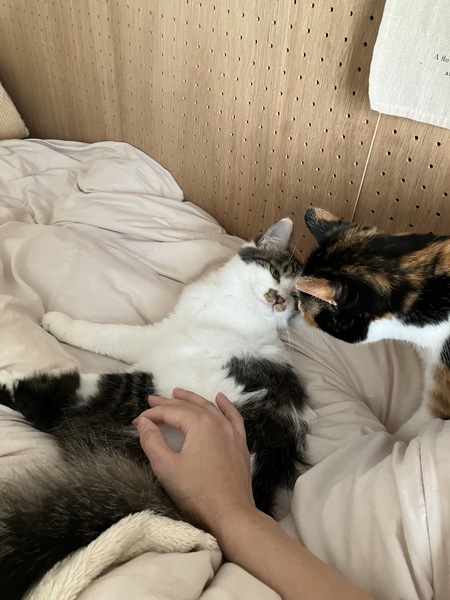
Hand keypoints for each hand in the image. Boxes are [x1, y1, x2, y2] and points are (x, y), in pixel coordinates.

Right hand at [134, 388, 254, 532]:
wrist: (231, 514)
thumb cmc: (196, 492)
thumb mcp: (166, 467)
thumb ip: (152, 441)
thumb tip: (143, 422)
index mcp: (199, 424)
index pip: (171, 412)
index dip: (152, 415)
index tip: (137, 421)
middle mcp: (217, 422)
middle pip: (189, 406)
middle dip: (168, 403)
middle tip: (151, 400)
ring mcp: (231, 432)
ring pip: (210, 408)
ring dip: (192, 399)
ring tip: (177, 393)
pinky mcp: (240, 444)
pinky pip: (233, 417)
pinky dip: (225, 405)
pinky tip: (220, 398)